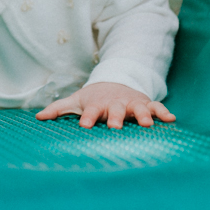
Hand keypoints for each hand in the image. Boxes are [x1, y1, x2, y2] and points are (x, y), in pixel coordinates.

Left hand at [35, 82, 174, 128]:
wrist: (114, 82)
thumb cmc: (92, 98)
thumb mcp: (75, 101)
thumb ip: (58, 110)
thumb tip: (37, 117)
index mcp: (97, 105)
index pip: (91, 112)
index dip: (88, 118)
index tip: (85, 126)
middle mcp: (115, 104)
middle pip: (116, 110)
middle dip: (116, 118)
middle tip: (115, 127)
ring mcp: (132, 103)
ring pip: (138, 108)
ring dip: (143, 115)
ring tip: (147, 125)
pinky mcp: (145, 103)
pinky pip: (156, 106)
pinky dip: (163, 112)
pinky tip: (171, 120)